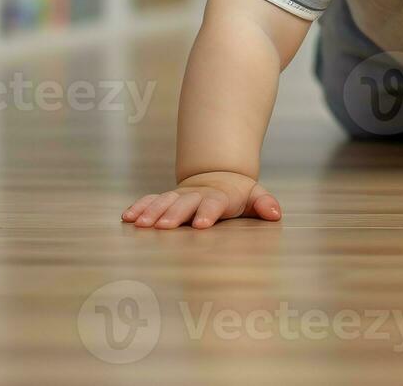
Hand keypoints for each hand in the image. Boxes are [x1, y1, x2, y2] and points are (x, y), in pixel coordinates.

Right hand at [121, 171, 282, 228]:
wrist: (218, 176)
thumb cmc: (239, 194)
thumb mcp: (255, 195)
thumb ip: (264, 203)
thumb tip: (275, 214)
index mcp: (220, 197)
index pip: (214, 204)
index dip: (208, 213)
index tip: (201, 225)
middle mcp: (197, 195)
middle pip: (185, 204)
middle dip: (174, 214)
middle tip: (163, 227)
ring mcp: (180, 196)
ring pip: (164, 202)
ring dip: (152, 213)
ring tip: (140, 225)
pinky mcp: (167, 199)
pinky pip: (150, 201)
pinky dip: (139, 207)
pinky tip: (127, 218)